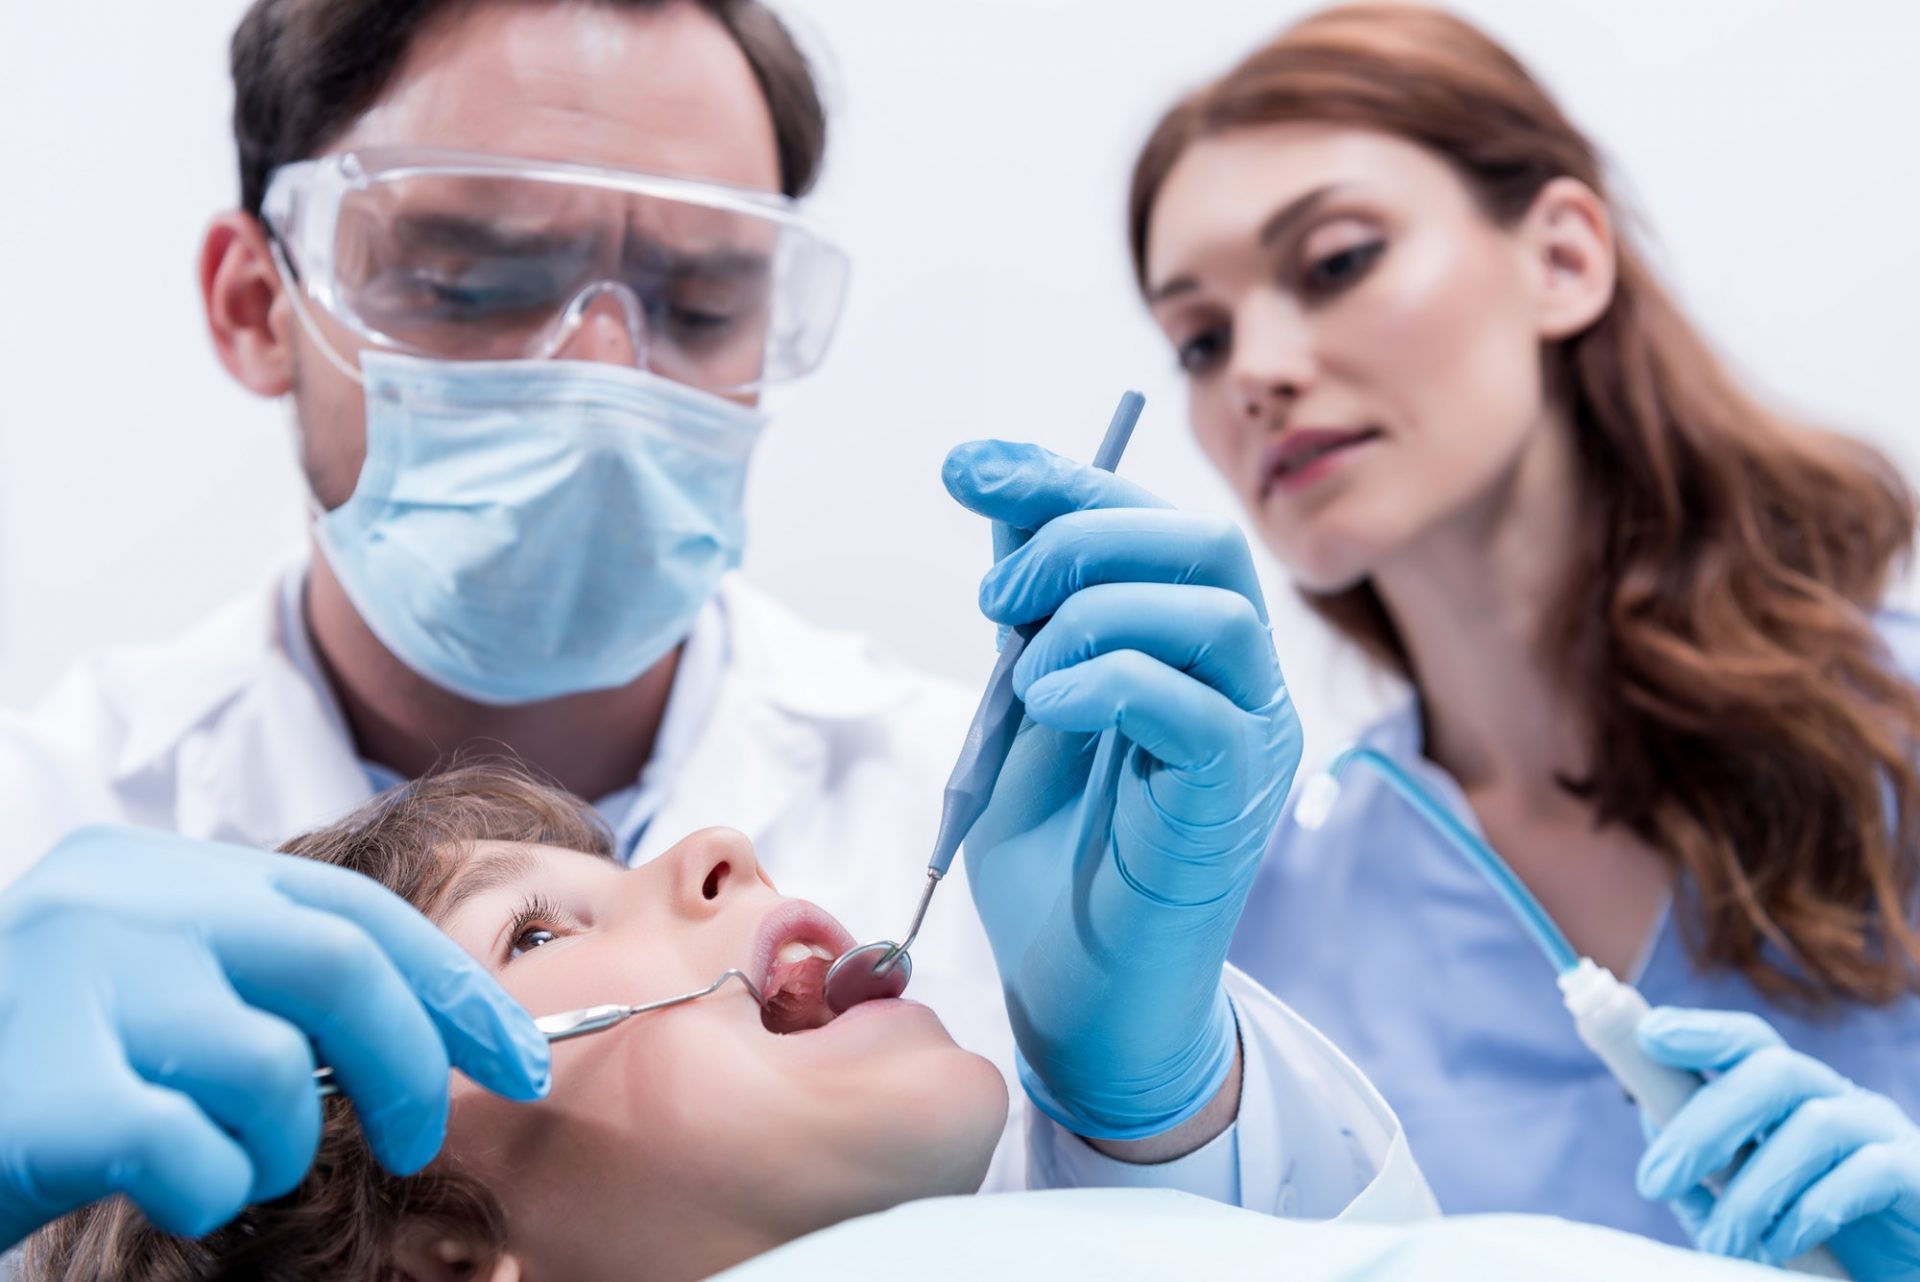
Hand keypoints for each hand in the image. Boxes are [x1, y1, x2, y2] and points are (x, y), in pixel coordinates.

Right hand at [0, 825, 549, 1247]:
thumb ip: (260, 980)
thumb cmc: (48, 1069)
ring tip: (234, 1162)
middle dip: (413, 1060)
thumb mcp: (156, 989)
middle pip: (336, 964)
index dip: (452, 987)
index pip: (349, 909)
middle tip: (424, 1140)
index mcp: (155, 870)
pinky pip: (191, 1150)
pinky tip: (172, 1188)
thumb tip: (430, 1028)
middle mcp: (116, 904)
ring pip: (269, 1068)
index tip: (522, 1057)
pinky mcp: (43, 1089)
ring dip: (281, 1142)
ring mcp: (73, 986)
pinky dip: (212, 1187)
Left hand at [942, 439, 1299, 1141]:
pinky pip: (1197, 707)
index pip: (1152, 523)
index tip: (966, 465)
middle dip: (1082, 535)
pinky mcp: (1232, 804)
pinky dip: (1108, 681)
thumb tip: (1005, 506)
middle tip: (999, 596)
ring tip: (1024, 671)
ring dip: (1093, 610)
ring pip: (1213, 609)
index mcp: (1191, 649)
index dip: (1060, 478)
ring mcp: (1247, 741)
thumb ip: (1032, 616)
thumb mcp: (1025, 709)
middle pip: (1202, 542)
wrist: (1077, 993)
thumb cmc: (1057, 861)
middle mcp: (1237, 683)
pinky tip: (1047, 709)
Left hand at [1636, 1007, 1919, 1277]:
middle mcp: (1840, 1100)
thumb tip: (1649, 1117)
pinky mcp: (1918, 1173)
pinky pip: (1869, 1171)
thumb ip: (1704, 1170)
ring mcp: (1883, 1132)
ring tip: (1722, 1243)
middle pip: (1772, 1071)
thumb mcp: (1749, 1206)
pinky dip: (1813, 1207)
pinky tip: (1781, 1243)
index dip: (1701, 1030)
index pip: (1750, 1042)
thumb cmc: (1822, 1246)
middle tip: (1653, 1180)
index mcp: (1794, 1099)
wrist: (1898, 1278)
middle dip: (1704, 1122)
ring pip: (1815, 1124)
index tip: (1648, 1036)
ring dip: (1755, 1186)